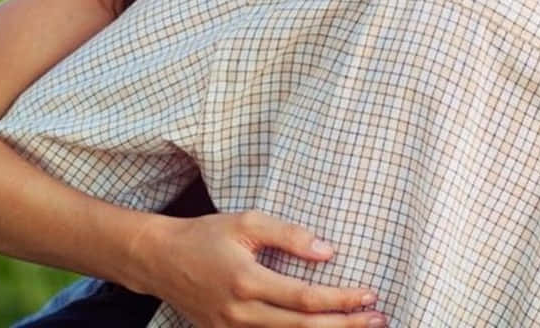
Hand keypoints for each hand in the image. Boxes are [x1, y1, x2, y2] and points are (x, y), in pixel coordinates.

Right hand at [131, 211, 384, 327]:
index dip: (341, 300)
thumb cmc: (205, 235)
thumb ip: (289, 235)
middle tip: (379, 319)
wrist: (160, 260)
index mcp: (247, 281)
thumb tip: (328, 251)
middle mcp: (241, 313)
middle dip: (345, 326)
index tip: (369, 295)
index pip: (305, 298)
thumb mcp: (247, 221)